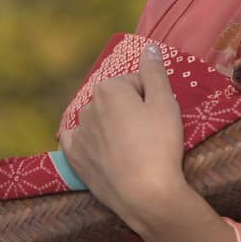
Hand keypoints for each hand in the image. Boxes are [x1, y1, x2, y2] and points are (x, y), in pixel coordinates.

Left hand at [57, 42, 186, 229]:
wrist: (145, 195)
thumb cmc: (160, 144)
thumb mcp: (165, 102)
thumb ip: (154, 71)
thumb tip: (149, 46)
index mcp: (108, 88)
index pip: (135, 83)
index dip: (151, 98)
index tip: (160, 116)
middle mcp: (87, 106)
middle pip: (117, 101)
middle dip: (131, 111)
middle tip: (151, 134)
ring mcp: (79, 135)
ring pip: (99, 121)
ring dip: (113, 127)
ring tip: (133, 150)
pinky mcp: (75, 159)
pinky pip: (77, 141)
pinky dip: (87, 141)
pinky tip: (99, 149)